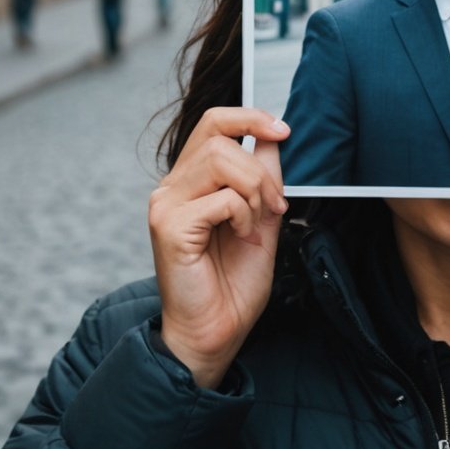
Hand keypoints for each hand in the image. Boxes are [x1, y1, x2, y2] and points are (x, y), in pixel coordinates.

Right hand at [150, 108, 290, 386]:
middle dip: (260, 169)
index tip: (283, 130)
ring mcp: (166, 205)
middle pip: (219, 138)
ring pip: (220, 161)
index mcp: (190, 181)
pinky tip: (243, 239)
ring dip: (255, 191)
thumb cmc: (234, 283)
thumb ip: (264, 178)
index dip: (250, 117)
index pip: (212, 123)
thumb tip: (272, 135)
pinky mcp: (170, 227)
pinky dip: (244, 215)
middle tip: (274, 207)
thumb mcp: (261, 218)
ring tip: (257, 224)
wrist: (217, 331)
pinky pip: (221, 198)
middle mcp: (171, 188)